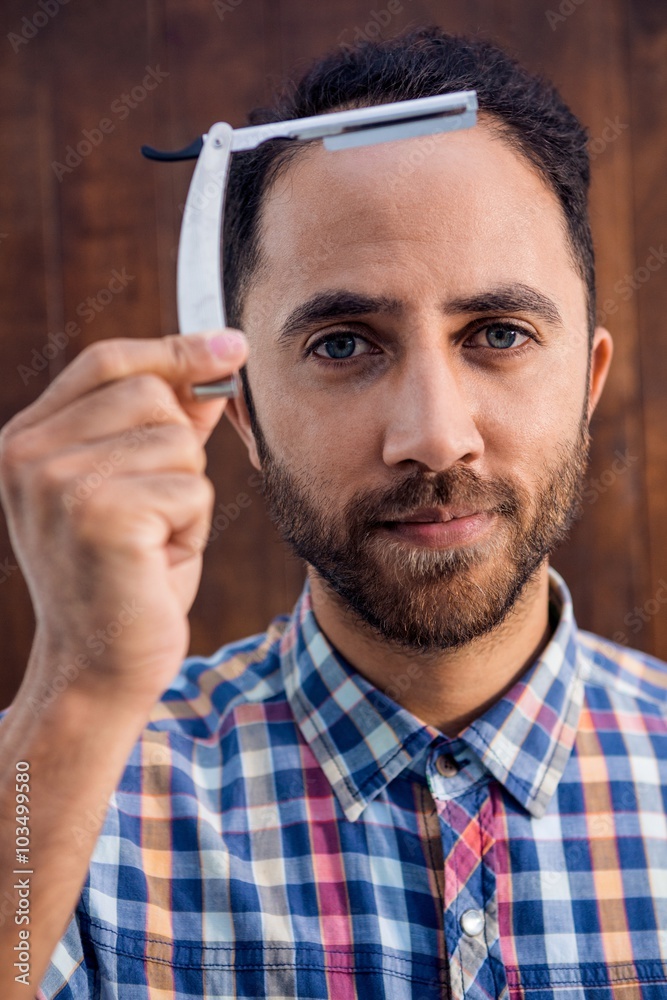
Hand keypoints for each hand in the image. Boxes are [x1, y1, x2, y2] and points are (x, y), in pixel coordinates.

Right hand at [0, 330, 247, 708]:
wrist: (99, 668)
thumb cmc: (125, 576)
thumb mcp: (140, 486)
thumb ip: (166, 423)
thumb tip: (218, 359)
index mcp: (28, 440)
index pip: (107, 362)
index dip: (175, 349)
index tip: (233, 347)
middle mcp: (30, 453)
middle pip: (152, 395)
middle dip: (180, 451)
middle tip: (155, 511)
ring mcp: (58, 481)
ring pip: (179, 442)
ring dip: (188, 494)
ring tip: (153, 541)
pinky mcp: (101, 515)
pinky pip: (193, 488)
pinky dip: (194, 527)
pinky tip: (158, 561)